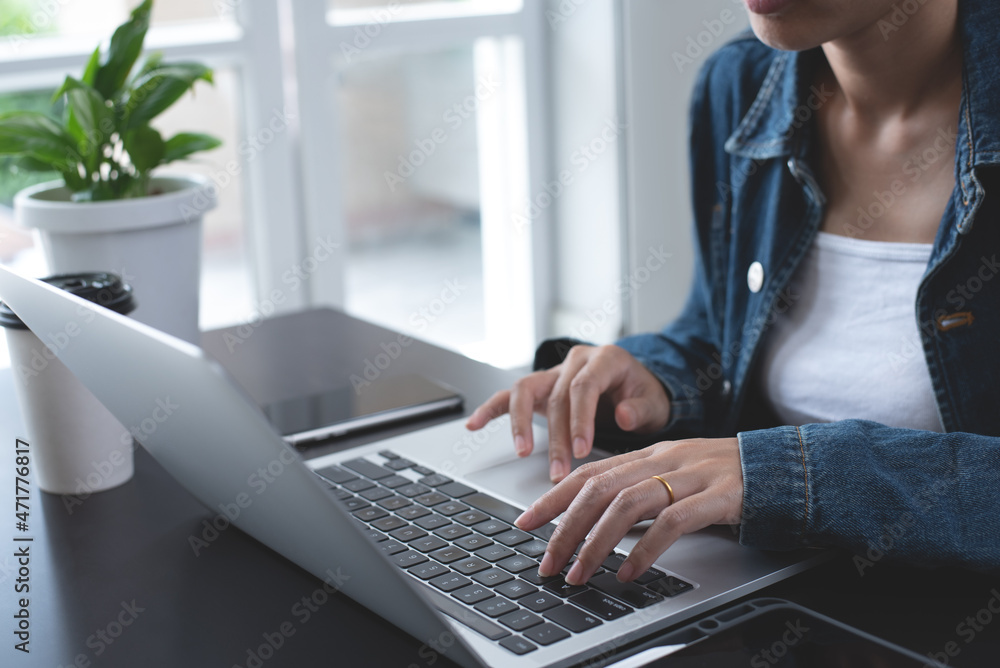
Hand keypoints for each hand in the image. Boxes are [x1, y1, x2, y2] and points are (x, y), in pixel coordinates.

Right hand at [465, 345, 670, 482]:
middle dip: (555, 437)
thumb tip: (623, 416)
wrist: (636, 385)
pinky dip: (491, 409)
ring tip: (521, 452)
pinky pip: (509, 394)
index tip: (582, 451)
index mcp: (605, 359)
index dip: (580, 419)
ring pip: (526, 390)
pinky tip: (474, 424)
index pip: (583, 386)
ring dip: (521, 424)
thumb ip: (641, 409)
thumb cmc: (643, 395)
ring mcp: (554, 372)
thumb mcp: (654, 402)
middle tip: (558, 471)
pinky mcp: (540, 386)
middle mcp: (575, 360)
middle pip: (556, 396)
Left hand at [513, 437, 742, 584]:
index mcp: (650, 454)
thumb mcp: (676, 476)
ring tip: (579, 573)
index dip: (553, 496)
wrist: (785, 466)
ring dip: (596, 543)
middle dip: (565, 526)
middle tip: (547, 561)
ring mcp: (691, 475)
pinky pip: (672, 522)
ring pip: (628, 504)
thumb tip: (597, 519)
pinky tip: (629, 571)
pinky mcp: (718, 495)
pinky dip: (645, 549)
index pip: (589, 472)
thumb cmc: (727, 477)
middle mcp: (664, 460)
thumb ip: (641, 489)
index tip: (526, 521)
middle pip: (600, 488)